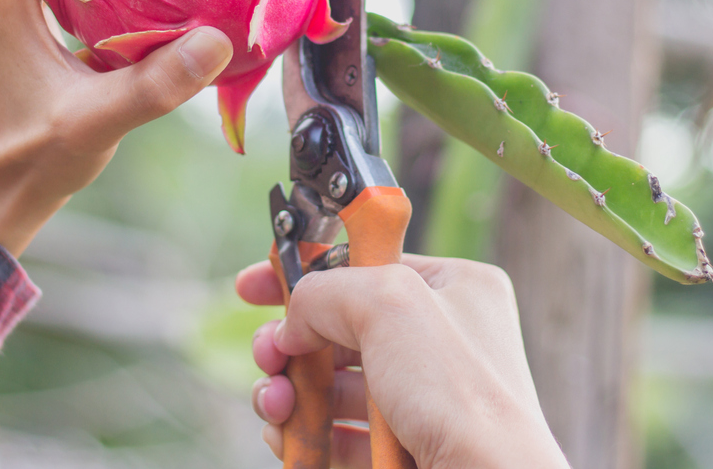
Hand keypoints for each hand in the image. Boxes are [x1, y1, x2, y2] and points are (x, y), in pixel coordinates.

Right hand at [236, 255, 569, 468]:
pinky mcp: (406, 447)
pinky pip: (340, 432)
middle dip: (289, 341)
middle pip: (338, 326)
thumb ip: (326, 292)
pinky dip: (307, 432)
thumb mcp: (387, 305)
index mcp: (454, 288)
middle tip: (266, 355)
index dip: (305, 271)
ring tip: (273, 404)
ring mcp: (424, 398)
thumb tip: (292, 322)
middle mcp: (442, 339)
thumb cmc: (459, 395)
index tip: (253, 286)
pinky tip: (286, 436)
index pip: (364, 264)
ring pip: (332, 383)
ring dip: (289, 390)